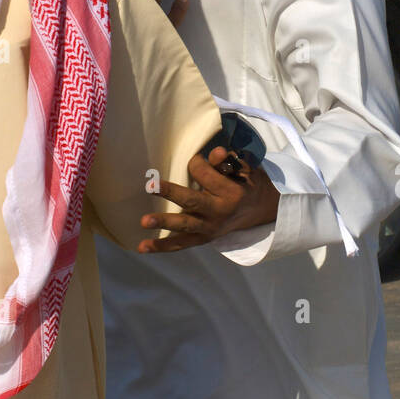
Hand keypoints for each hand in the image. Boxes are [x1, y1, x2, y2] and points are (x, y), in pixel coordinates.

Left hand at [137, 146, 279, 252]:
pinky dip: (162, 246)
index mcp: (230, 192)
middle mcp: (220, 212)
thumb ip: (224, 161)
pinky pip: (180, 244)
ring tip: (144, 221)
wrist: (257, 210)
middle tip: (150, 185)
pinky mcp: (202, 239)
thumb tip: (217, 151)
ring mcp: (210, 228)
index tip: (195, 159)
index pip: (203, 173)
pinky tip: (143, 247)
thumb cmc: (244, 183)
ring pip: (184, 225)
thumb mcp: (241, 169)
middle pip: (192, 201)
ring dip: (163, 222)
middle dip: (171, 193)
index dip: (195, 162)